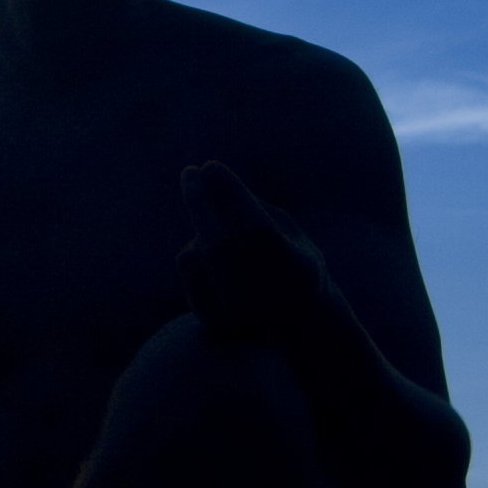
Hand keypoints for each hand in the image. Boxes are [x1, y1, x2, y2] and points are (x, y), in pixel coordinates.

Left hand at [176, 163, 336, 349]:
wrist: (293, 321)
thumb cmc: (292, 261)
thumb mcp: (288, 233)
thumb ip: (254, 209)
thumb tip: (209, 177)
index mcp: (298, 273)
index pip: (255, 229)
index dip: (231, 197)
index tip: (211, 166)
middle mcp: (266, 300)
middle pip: (219, 245)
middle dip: (200, 202)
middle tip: (190, 172)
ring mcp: (235, 316)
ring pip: (196, 253)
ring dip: (204, 230)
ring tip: (228, 237)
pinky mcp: (210, 320)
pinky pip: (189, 268)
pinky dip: (198, 251)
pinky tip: (219, 260)